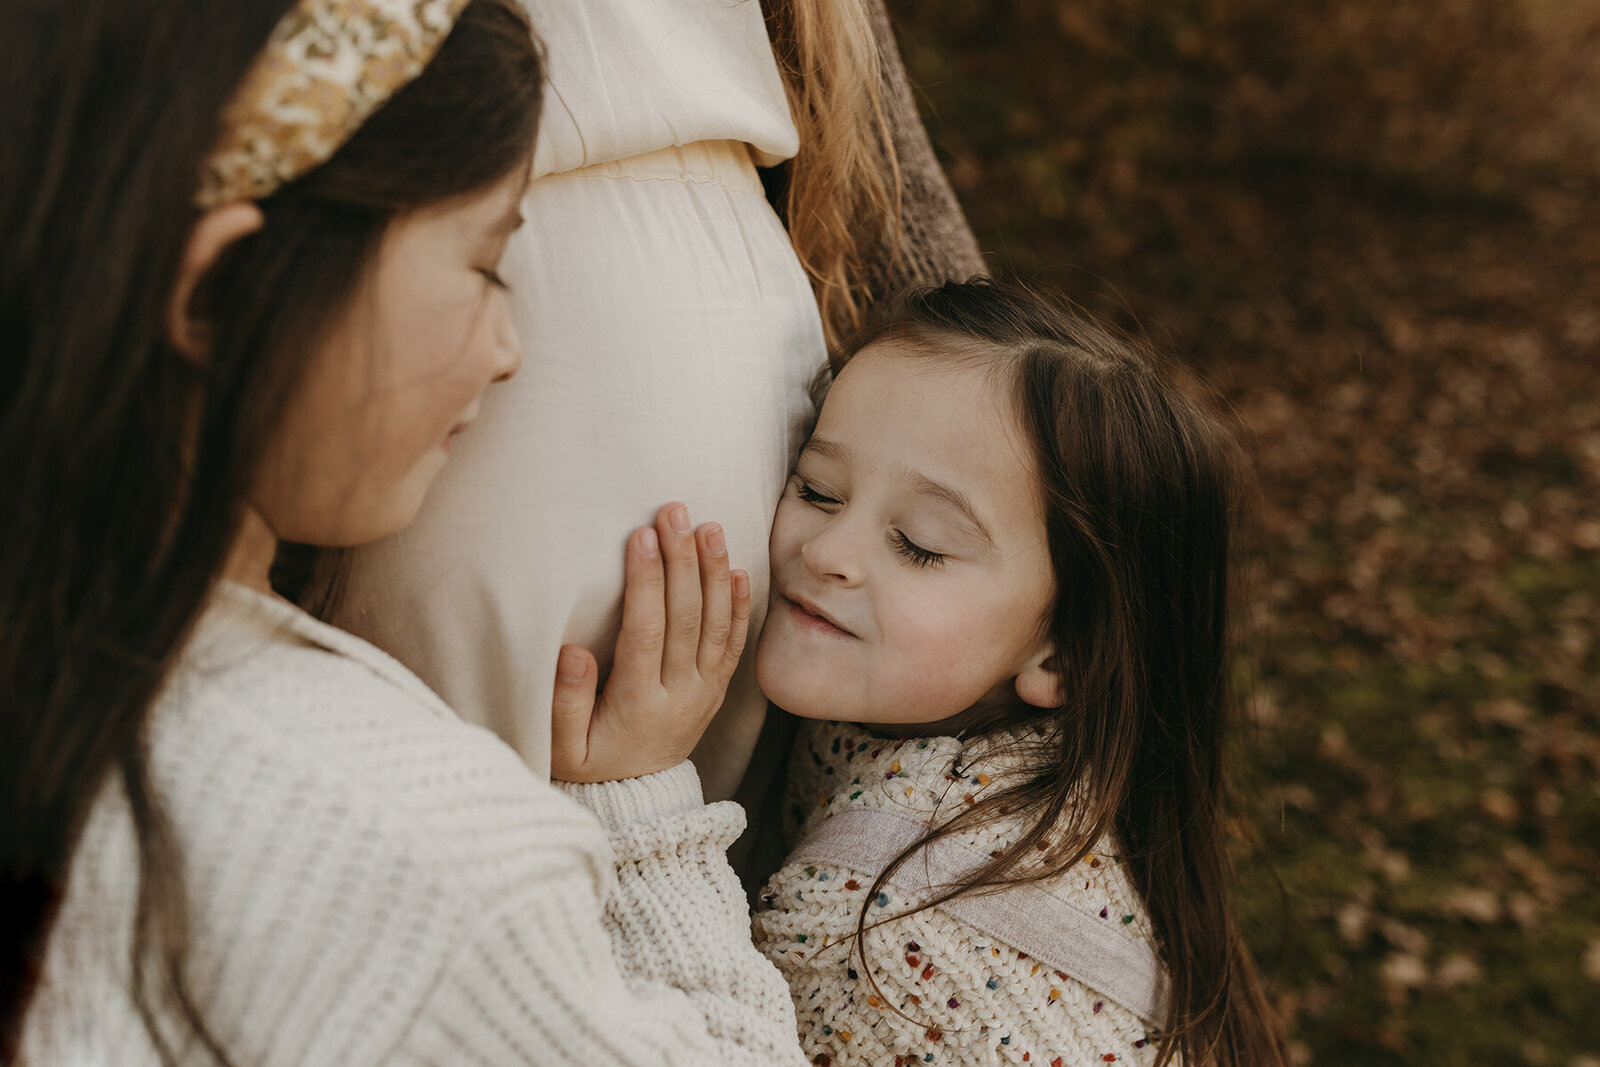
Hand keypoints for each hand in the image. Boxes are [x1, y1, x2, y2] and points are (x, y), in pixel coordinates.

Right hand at [550, 503, 751, 782]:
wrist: (635, 800)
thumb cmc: (588, 764)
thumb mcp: (561, 746)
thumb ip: (565, 700)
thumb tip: (572, 651)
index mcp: (639, 703)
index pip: (646, 631)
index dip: (646, 582)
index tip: (642, 536)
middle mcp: (680, 694)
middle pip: (686, 618)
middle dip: (681, 561)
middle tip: (674, 512)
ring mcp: (704, 692)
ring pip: (716, 625)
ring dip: (713, 572)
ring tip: (709, 527)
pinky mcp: (716, 690)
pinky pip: (734, 644)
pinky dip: (738, 606)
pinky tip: (737, 569)